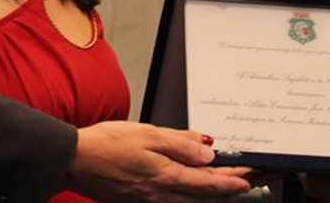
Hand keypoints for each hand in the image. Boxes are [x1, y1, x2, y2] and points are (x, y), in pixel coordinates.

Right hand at [67, 121, 250, 201]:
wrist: (76, 160)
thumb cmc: (107, 144)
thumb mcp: (147, 134)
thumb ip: (180, 145)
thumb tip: (208, 152)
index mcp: (166, 176)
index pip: (210, 182)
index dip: (234, 181)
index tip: (252, 178)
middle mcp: (162, 194)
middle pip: (206, 196)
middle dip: (232, 189)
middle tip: (253, 181)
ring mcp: (152, 200)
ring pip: (193, 201)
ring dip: (215, 194)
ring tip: (233, 186)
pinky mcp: (142, 200)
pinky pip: (176, 201)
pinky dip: (194, 196)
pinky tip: (197, 189)